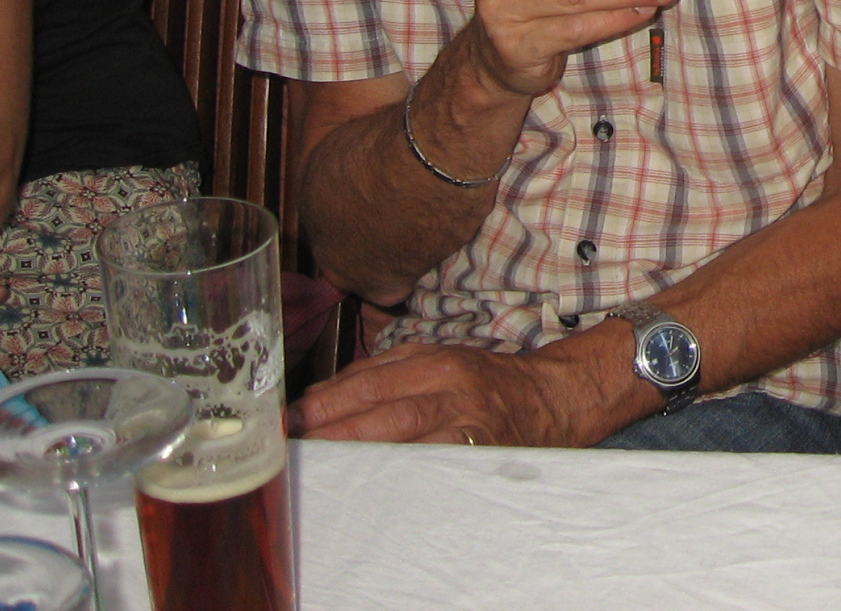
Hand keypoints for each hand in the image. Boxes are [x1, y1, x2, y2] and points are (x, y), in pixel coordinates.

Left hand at [292, 338, 615, 447]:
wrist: (553, 398)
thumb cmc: (489, 384)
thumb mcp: (440, 360)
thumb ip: (385, 373)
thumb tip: (323, 397)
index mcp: (433, 359)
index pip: (365, 380)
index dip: (322, 402)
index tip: (288, 420)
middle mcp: (448, 383)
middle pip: (375, 406)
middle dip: (327, 428)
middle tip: (290, 446)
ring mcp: (464, 417)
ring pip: (396, 433)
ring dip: (351, 449)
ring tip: (316, 463)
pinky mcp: (477, 449)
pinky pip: (428, 462)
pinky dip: (395, 471)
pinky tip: (368, 482)